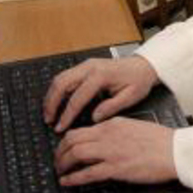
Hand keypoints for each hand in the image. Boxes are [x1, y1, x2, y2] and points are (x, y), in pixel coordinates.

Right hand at [43, 55, 158, 131]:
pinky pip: (65, 76)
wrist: (143, 65)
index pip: (77, 97)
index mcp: (101, 75)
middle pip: (62, 83)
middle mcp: (90, 67)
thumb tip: (94, 118)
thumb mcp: (131, 97)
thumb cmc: (138, 80)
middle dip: (52, 103)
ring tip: (49, 113)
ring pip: (60, 78)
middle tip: (49, 120)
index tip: (60, 127)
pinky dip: (57, 89)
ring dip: (51, 95)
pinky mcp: (85, 66)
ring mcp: (86, 65)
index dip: (67, 115)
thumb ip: (112, 107)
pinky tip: (56, 101)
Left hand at [54, 117, 176, 185]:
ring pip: (75, 155)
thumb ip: (114, 131)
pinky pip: (87, 173)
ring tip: (60, 172)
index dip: (66, 142)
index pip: (80, 130)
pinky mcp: (116, 168)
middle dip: (59, 152)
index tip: (64, 149)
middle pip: (72, 141)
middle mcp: (107, 135)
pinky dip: (73, 178)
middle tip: (57, 161)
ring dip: (63, 164)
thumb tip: (100, 138)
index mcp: (112, 124)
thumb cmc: (160, 140)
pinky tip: (67, 181)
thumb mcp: (133, 126)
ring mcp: (111, 152)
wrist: (175, 150)